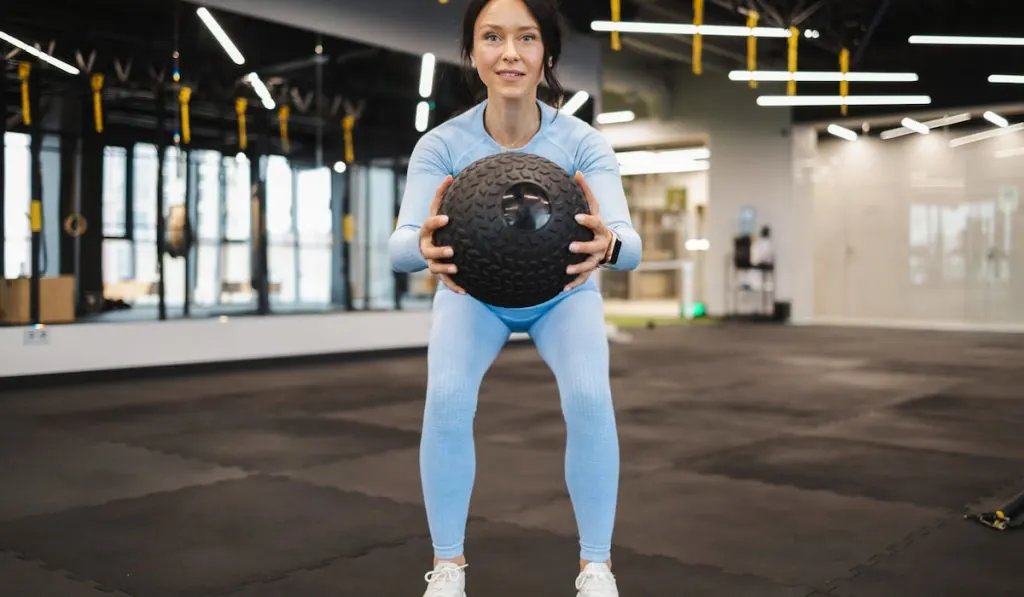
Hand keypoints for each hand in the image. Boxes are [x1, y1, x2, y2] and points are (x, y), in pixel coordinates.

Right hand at [420, 175, 466, 293]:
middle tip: (451, 250)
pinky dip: (454, 287)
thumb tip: (450, 175)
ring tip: (456, 269)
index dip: (436, 222)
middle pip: (430, 251)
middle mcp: (427, 247)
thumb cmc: (435, 225)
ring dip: (445, 270)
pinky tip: (465, 291)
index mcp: (427, 231)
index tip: (447, 218)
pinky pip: (445, 282)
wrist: (421, 245)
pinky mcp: (439, 273)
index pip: (428, 225)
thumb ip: (441, 194)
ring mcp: (431, 261)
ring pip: (435, 268)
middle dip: (439, 251)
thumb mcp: (436, 208)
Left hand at [565, 171, 613, 290]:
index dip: (587, 220)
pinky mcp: (591, 269)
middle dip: (584, 247)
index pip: (595, 222)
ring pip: (589, 265)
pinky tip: (563, 288)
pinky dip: (574, 283)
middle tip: (571, 246)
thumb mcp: (593, 207)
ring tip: (567, 269)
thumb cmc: (596, 222)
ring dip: (579, 268)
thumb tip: (576, 172)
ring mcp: (596, 258)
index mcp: (599, 228)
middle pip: (593, 247)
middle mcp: (599, 244)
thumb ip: (585, 191)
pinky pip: (583, 278)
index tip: (577, 217)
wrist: (609, 244)